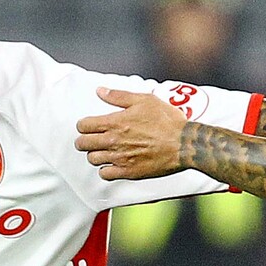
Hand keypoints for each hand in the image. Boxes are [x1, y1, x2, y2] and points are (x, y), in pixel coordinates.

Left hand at [74, 88, 190, 180]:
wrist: (182, 144)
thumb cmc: (166, 121)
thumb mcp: (144, 100)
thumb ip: (119, 96)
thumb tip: (100, 91)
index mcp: (115, 122)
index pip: (84, 126)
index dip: (83, 125)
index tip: (87, 126)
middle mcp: (113, 141)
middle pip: (83, 144)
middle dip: (84, 140)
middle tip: (90, 139)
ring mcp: (120, 158)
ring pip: (93, 159)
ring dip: (95, 154)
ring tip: (102, 151)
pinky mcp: (128, 172)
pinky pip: (105, 174)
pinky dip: (105, 170)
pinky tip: (111, 164)